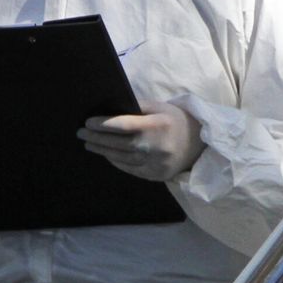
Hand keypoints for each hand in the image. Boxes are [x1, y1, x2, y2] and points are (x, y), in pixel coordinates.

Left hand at [79, 100, 205, 181]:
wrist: (200, 143)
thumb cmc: (176, 120)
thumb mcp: (160, 107)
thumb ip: (137, 108)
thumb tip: (110, 110)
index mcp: (157, 125)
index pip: (123, 125)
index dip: (103, 125)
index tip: (88, 122)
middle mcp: (156, 146)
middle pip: (118, 143)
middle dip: (97, 138)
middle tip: (82, 133)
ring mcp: (156, 163)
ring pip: (122, 158)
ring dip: (103, 151)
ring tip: (90, 144)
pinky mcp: (156, 175)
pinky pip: (130, 169)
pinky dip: (116, 162)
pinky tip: (106, 155)